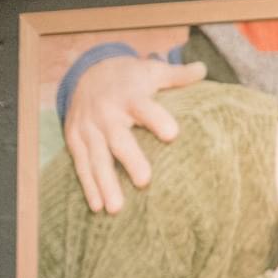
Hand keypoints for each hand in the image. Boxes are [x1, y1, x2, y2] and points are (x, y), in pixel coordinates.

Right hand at [64, 55, 208, 213]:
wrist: (87, 71)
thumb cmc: (130, 77)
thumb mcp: (152, 70)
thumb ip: (177, 75)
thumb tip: (202, 68)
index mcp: (129, 96)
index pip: (144, 107)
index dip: (157, 119)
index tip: (172, 134)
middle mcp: (107, 113)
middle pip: (118, 138)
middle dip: (130, 159)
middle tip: (144, 181)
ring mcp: (88, 127)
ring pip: (96, 157)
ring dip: (105, 183)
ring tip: (117, 208)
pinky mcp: (75, 139)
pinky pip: (81, 164)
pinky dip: (88, 186)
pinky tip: (97, 207)